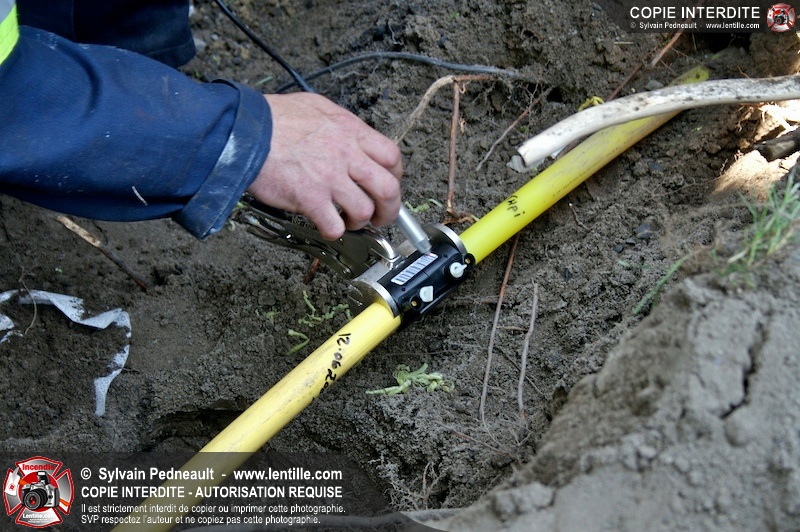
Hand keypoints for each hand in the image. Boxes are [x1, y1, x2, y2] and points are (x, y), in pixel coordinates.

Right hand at [248, 92, 402, 239]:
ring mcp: (330, 178)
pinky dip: (335, 231)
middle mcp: (346, 155)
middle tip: (381, 216)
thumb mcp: (316, 107)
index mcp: (350, 131)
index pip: (392, 157)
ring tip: (350, 222)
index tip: (388, 184)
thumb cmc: (273, 118)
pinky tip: (328, 227)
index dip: (395, 176)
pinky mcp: (311, 199)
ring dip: (361, 222)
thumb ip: (340, 124)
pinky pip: (335, 225)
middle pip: (387, 188)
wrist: (243, 132)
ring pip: (365, 210)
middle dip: (389, 209)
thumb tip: (352, 136)